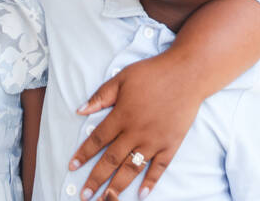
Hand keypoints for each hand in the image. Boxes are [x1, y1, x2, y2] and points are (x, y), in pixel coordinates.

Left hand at [70, 54, 201, 199]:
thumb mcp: (122, 78)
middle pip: (112, 160)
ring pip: (132, 168)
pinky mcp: (171, 144)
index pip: (97, 140)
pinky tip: (142, 194)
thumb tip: (80, 110)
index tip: (72, 167)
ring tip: (107, 200)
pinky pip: (159, 167)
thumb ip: (101, 96)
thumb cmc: (153, 73)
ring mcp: (154, 140)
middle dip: (96, 179)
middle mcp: (136, 132)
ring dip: (118, 186)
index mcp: (122, 115)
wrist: (187, 74)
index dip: (83, 154)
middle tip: (85, 195)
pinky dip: (150, 181)